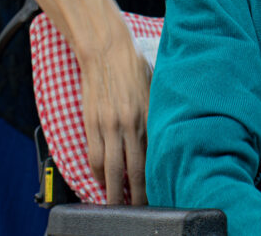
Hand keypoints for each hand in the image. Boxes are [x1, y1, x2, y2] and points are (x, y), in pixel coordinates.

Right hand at [79, 29, 152, 204]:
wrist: (107, 51)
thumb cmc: (136, 67)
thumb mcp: (156, 90)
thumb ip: (159, 113)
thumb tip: (168, 135)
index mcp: (150, 116)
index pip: (155, 157)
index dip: (156, 178)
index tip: (161, 192)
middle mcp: (131, 124)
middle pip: (135, 169)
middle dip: (137, 194)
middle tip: (139, 210)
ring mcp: (109, 125)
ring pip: (111, 168)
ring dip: (113, 191)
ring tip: (116, 205)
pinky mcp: (92, 123)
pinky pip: (93, 156)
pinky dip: (97, 173)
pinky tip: (101, 182)